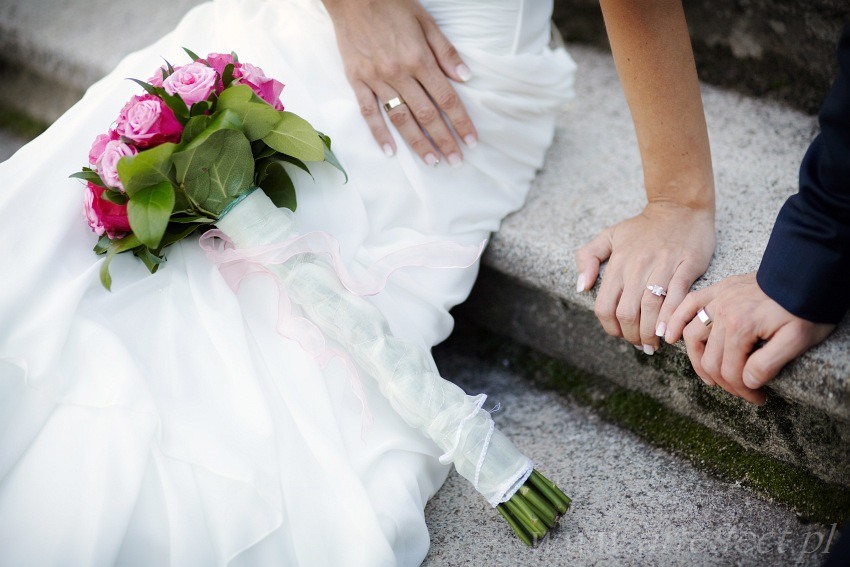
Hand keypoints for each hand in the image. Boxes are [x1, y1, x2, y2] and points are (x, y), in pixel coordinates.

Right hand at [323, 0, 476, 164]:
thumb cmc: (391, 4)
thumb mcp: (426, 21)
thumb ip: (446, 52)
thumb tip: (466, 78)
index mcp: (419, 59)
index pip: (446, 98)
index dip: (461, 122)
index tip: (471, 141)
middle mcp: (399, 73)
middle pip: (427, 114)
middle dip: (444, 140)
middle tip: (455, 161)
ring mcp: (376, 79)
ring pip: (401, 118)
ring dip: (417, 143)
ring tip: (432, 161)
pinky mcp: (356, 80)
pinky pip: (369, 112)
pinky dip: (379, 133)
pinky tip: (391, 151)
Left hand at [576, 202, 714, 353]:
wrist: (680, 206)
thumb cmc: (643, 227)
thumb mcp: (608, 236)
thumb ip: (587, 258)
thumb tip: (581, 286)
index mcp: (617, 263)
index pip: (604, 306)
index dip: (610, 328)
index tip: (620, 334)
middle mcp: (636, 266)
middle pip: (627, 313)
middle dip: (632, 335)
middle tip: (640, 343)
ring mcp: (662, 265)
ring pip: (650, 307)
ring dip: (650, 332)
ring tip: (654, 343)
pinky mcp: (686, 264)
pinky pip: (677, 296)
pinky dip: (671, 317)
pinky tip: (669, 333)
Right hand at [665, 273, 834, 403]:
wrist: (807, 272)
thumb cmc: (806, 307)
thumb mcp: (798, 340)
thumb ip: (769, 363)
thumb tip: (747, 382)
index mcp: (741, 327)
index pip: (730, 370)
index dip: (743, 390)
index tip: (759, 399)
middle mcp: (723, 313)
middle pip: (710, 359)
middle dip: (725, 382)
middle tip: (743, 392)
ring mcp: (718, 299)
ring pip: (693, 336)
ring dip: (698, 360)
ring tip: (712, 377)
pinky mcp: (719, 289)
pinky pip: (689, 304)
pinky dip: (677, 321)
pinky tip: (671, 336)